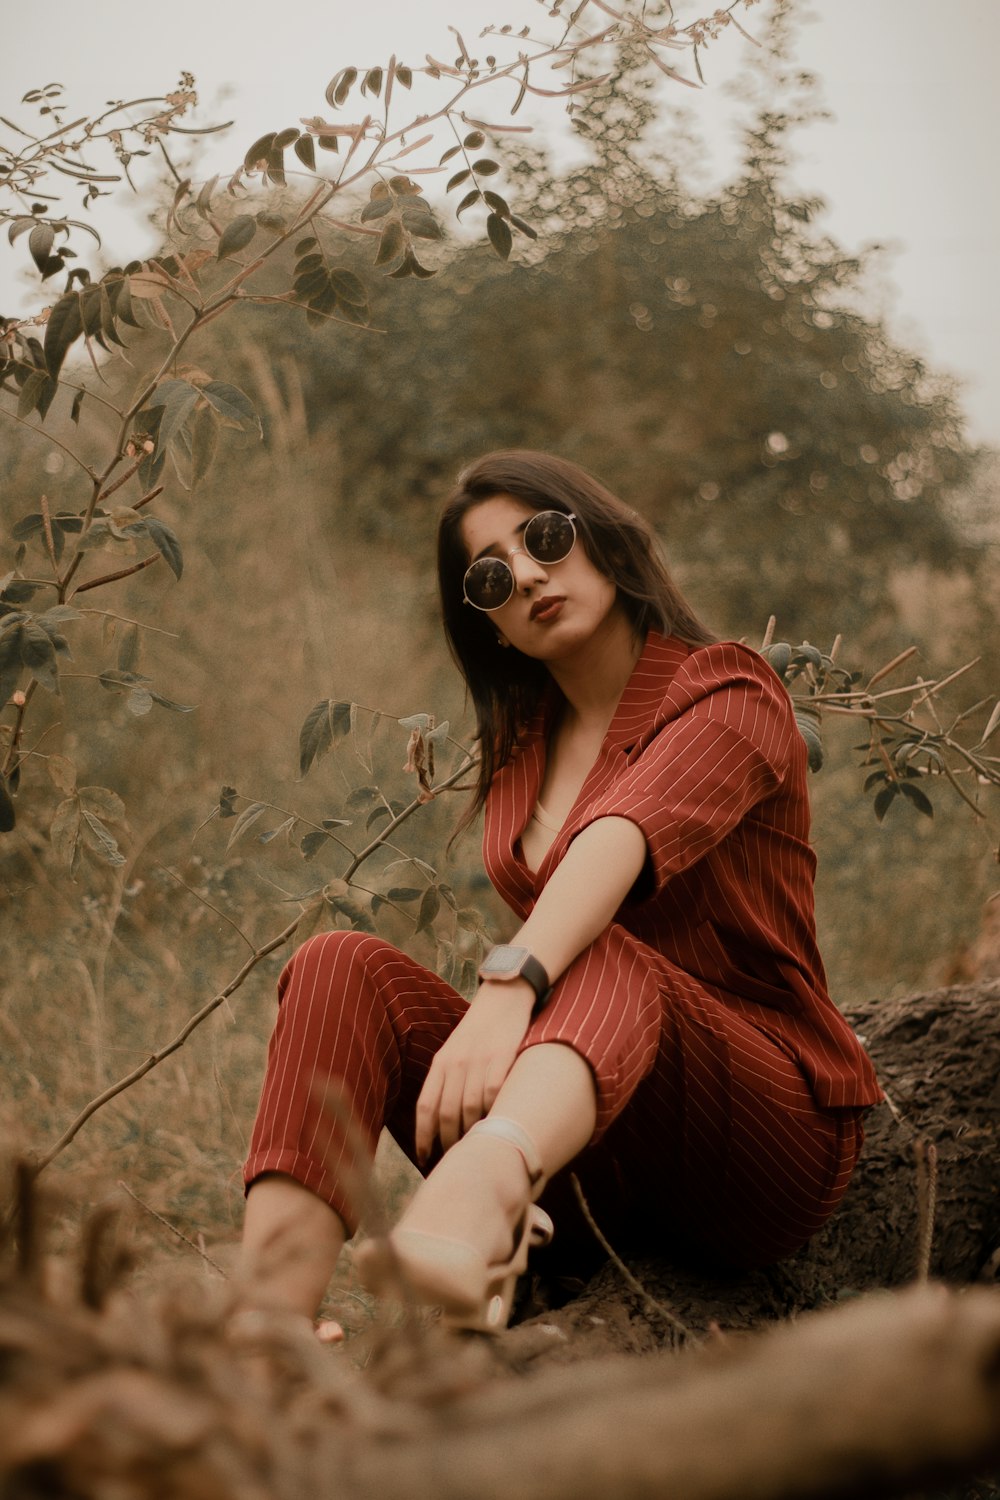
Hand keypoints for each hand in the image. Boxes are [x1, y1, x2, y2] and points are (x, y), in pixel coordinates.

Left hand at [415, 979, 534, 1161]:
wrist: (503, 997)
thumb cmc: (478, 1030)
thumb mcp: (454, 1051)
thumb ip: (447, 1080)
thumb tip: (442, 1122)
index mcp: (441, 1062)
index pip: (426, 1106)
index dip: (423, 1136)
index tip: (425, 1158)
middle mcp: (456, 1062)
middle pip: (447, 1112)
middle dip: (449, 1142)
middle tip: (456, 1158)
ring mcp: (480, 1059)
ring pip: (471, 1107)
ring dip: (473, 1132)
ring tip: (477, 1146)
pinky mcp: (503, 1055)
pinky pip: (495, 1091)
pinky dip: (495, 1111)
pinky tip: (498, 1123)